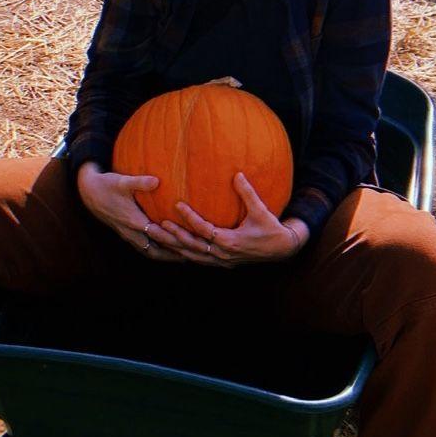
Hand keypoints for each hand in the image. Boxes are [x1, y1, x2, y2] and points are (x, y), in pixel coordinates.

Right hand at [76, 161, 180, 261]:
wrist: (88, 192)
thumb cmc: (106, 185)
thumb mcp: (122, 181)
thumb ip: (140, 182)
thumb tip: (156, 181)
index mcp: (133, 221)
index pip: (158, 235)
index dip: (174, 240)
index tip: (190, 243)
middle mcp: (131, 231)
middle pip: (155, 250)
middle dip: (173, 254)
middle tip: (192, 256)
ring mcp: (128, 234)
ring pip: (149, 252)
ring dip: (166, 256)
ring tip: (183, 258)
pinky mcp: (126, 233)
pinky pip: (144, 248)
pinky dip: (156, 251)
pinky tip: (166, 251)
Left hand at [156, 173, 309, 266]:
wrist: (281, 250)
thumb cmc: (271, 228)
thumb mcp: (261, 210)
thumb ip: (247, 193)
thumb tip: (237, 174)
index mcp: (230, 241)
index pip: (204, 230)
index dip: (189, 218)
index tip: (176, 205)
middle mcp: (223, 254)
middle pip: (191, 247)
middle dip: (172, 237)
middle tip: (154, 225)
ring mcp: (221, 261)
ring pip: (192, 256)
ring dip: (175, 247)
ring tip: (158, 237)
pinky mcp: (222, 263)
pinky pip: (199, 260)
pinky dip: (185, 254)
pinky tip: (174, 247)